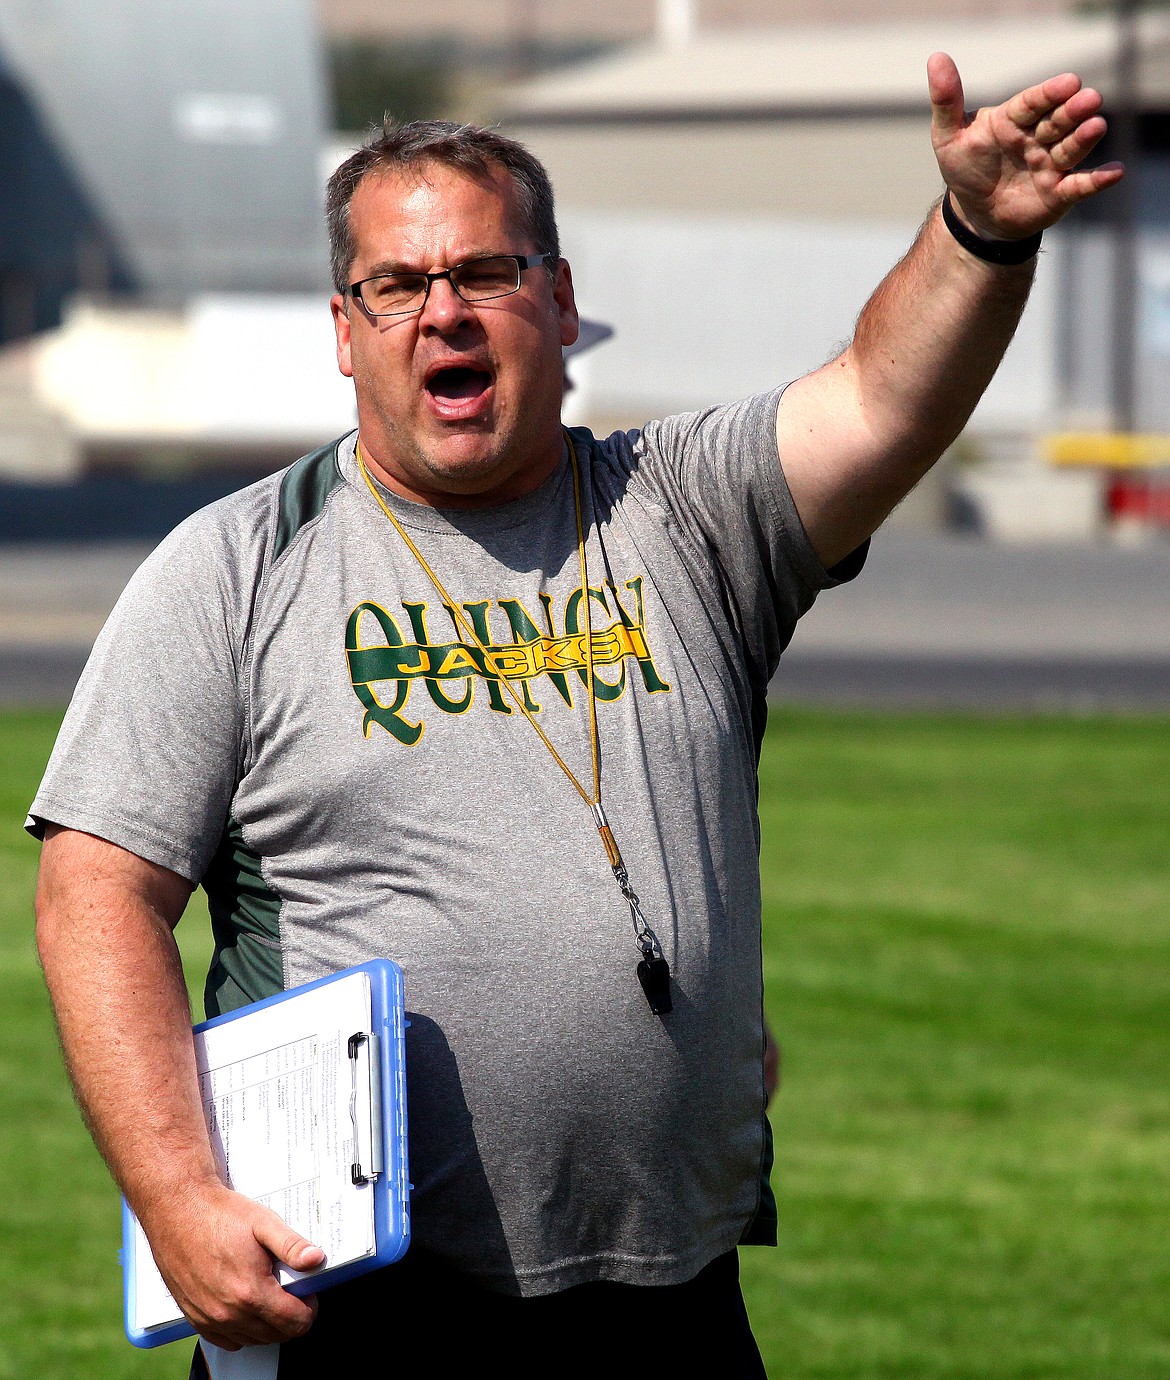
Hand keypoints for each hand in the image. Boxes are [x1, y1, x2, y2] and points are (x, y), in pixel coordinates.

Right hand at [142, 1183, 325, 1349]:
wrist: (179, 1211)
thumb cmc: (218, 1214)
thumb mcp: (264, 1222)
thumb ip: (292, 1245)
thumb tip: (316, 1260)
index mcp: (250, 1292)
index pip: (294, 1323)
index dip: (309, 1309)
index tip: (308, 1293)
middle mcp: (228, 1313)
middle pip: (275, 1335)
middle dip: (291, 1317)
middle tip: (291, 1291)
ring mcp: (209, 1318)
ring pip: (253, 1340)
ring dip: (268, 1325)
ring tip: (269, 1294)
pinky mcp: (194, 1318)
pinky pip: (227, 1340)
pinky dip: (242, 1330)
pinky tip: (246, 1306)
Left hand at [928, 51, 1123, 240]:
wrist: (975, 213)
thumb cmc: (965, 168)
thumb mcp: (948, 136)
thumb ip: (946, 101)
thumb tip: (936, 58)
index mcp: (1014, 119)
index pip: (1033, 103)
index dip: (1049, 94)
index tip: (1068, 82)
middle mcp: (1038, 137)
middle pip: (1057, 122)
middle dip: (1073, 111)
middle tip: (1089, 99)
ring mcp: (1051, 164)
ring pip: (1070, 149)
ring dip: (1084, 138)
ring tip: (1096, 126)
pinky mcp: (1060, 192)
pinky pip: (1080, 185)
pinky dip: (1097, 180)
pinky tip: (1115, 170)